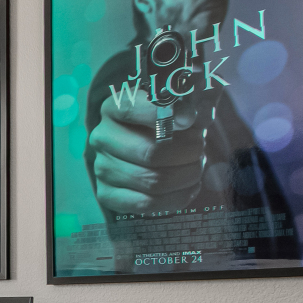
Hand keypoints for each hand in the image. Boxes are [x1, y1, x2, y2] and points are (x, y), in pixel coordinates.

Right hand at [88, 89, 206, 213]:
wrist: (148, 143)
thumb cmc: (169, 119)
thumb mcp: (183, 99)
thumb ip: (192, 98)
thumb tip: (189, 117)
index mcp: (113, 108)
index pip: (130, 109)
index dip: (164, 115)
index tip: (191, 120)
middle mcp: (102, 138)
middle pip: (150, 152)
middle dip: (187, 153)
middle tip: (200, 148)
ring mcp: (102, 168)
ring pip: (153, 181)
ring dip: (186, 176)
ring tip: (196, 166)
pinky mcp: (107, 194)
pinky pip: (146, 204)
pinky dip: (176, 198)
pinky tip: (189, 186)